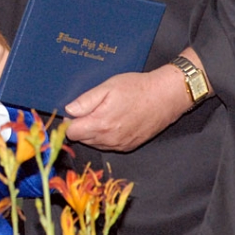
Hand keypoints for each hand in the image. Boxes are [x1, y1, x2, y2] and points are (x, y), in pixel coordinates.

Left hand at [62, 62, 190, 151]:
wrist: (165, 97)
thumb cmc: (137, 88)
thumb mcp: (108, 87)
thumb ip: (86, 101)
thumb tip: (68, 111)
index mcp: (100, 124)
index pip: (71, 132)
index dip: (69, 120)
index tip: (74, 111)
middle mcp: (108, 139)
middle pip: (81, 139)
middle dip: (81, 125)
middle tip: (90, 108)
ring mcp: (119, 145)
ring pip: (94, 143)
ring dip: (92, 131)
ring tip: (104, 112)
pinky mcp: (128, 146)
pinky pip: (108, 145)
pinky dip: (105, 136)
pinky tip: (114, 120)